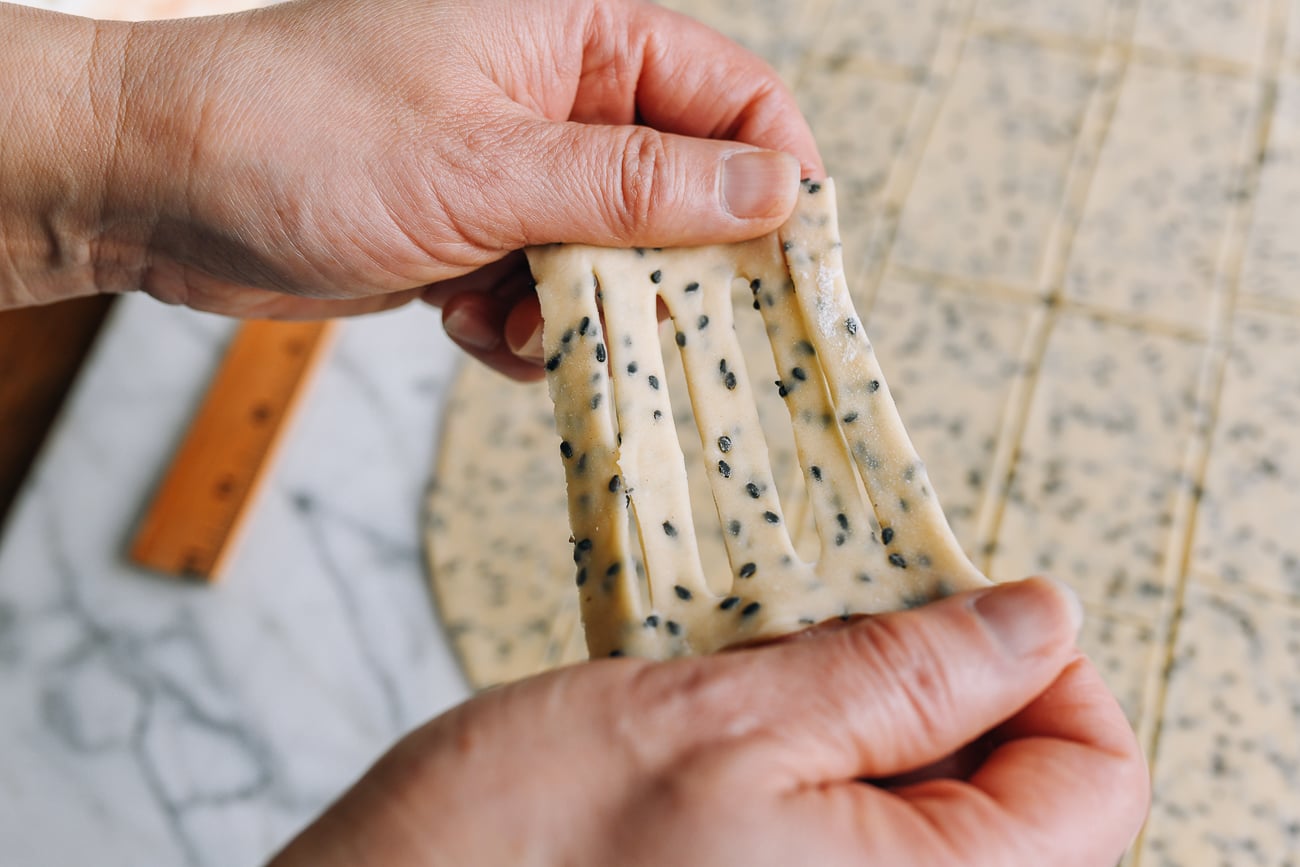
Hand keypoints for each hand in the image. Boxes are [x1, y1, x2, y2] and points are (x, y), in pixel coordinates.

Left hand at [2, 0, 820, 380]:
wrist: (151, 185)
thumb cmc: (297, 138)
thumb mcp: (485, 168)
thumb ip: (637, 185)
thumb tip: (776, 190)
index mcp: (573, 37)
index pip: (730, 96)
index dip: (772, 178)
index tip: (788, 269)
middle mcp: (555, 99)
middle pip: (682, 189)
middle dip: (665, 269)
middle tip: (645, 326)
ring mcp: (516, 170)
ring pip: (615, 257)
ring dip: (583, 310)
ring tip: (515, 324)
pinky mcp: (478, 233)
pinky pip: (548, 292)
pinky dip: (523, 327)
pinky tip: (471, 325)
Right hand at [269, 578, 1148, 866]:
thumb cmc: (525, 849)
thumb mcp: (729, 721)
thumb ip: (908, 674)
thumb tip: (1041, 620)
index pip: (1096, 781)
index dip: (1047, 671)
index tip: (963, 609)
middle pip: (1015, 792)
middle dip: (939, 686)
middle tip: (831, 628)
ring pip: (927, 801)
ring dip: (866, 712)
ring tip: (762, 678)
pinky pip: (852, 829)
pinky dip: (818, 752)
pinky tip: (736, 725)